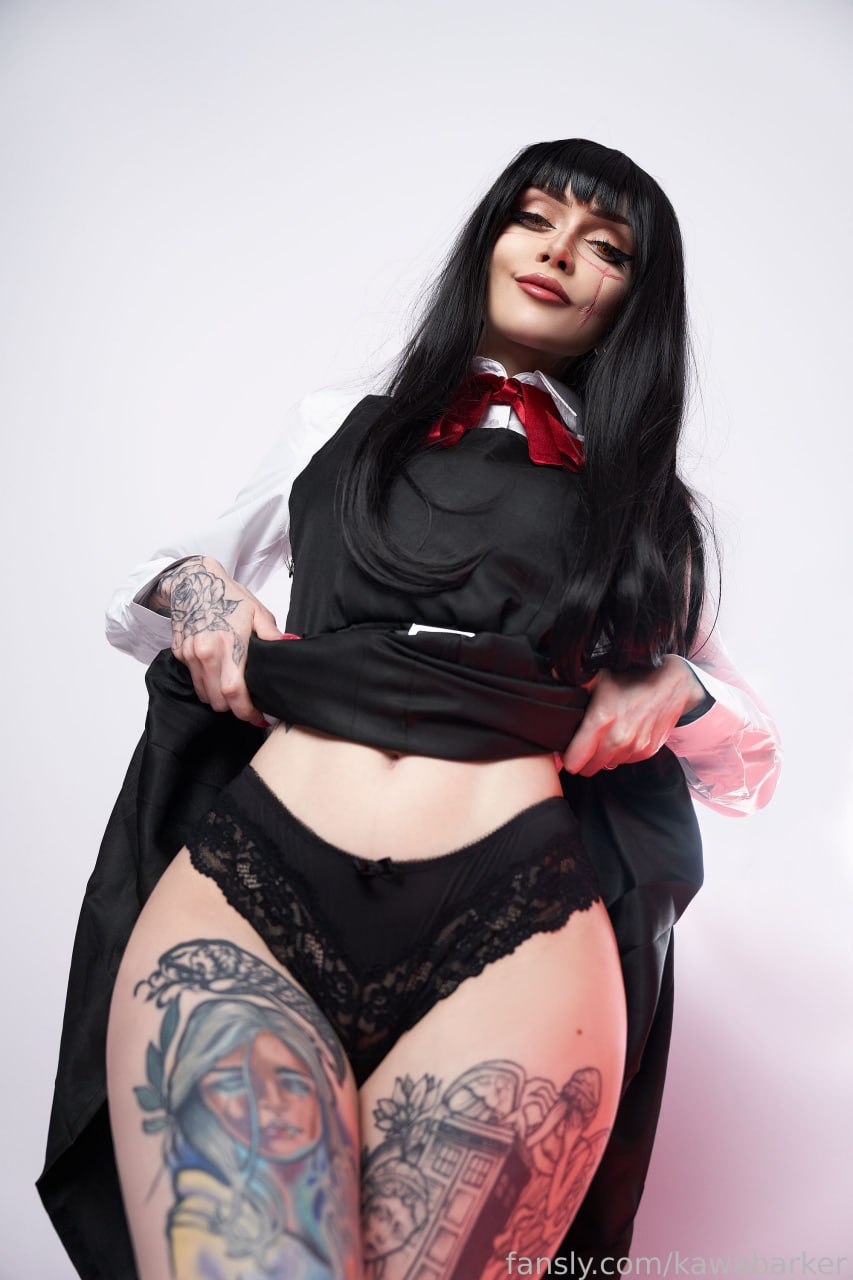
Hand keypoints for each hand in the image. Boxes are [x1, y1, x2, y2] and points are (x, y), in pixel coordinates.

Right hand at [157, 556, 281, 725]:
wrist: (195, 581)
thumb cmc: (228, 596)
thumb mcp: (257, 612)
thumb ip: (273, 635)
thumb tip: (289, 647)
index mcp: (229, 645)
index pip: (235, 692)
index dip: (247, 711)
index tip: (258, 717)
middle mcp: (206, 653)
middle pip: (218, 701)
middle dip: (234, 709)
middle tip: (248, 705)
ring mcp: (190, 655)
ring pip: (204, 695)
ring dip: (219, 699)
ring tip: (234, 691)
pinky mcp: (180, 654)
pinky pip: (194, 680)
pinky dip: (206, 684)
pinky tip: (218, 674)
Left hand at [559, 655, 706, 776]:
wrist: (672, 682)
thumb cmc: (631, 677)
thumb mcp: (600, 676)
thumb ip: (575, 682)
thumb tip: (552, 673)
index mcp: (600, 720)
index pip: (573, 760)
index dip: (566, 757)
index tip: (566, 749)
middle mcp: (617, 738)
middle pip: (589, 768)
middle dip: (583, 759)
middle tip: (582, 745)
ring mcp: (634, 747)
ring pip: (607, 766)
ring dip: (603, 757)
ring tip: (603, 738)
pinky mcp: (647, 751)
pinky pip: (625, 761)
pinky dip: (620, 754)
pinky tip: (621, 736)